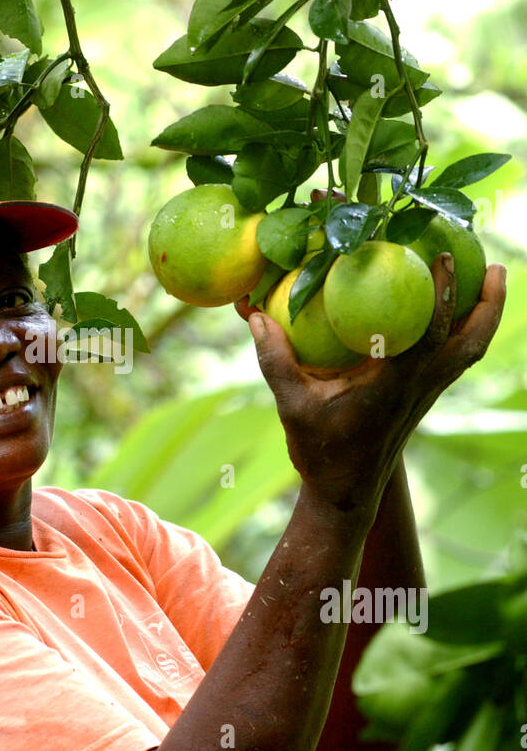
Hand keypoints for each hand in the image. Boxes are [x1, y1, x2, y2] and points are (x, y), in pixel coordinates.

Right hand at [235, 253, 505, 512]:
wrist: (346, 493)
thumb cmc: (321, 452)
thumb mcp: (292, 406)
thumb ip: (275, 360)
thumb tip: (254, 314)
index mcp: (395, 386)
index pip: (430, 336)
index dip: (441, 296)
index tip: (440, 256)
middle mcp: (420, 387)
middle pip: (472, 342)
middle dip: (490, 303)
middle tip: (495, 264)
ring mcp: (427, 393)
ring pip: (471, 350)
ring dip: (486, 315)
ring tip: (491, 277)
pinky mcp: (424, 397)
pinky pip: (456, 357)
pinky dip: (465, 330)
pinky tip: (456, 310)